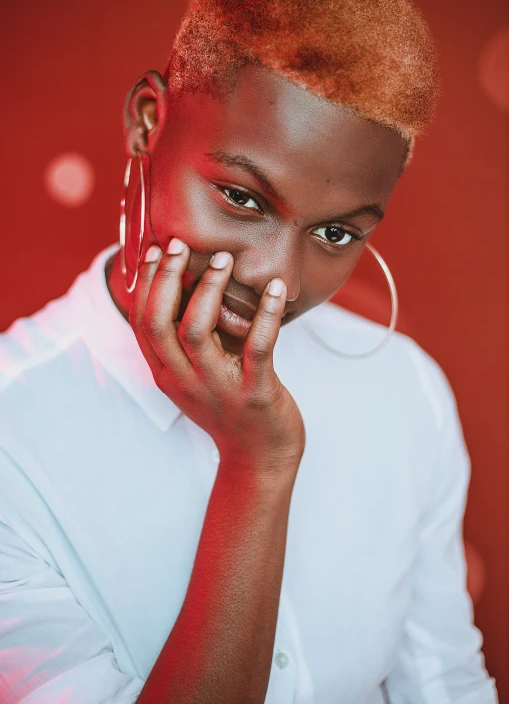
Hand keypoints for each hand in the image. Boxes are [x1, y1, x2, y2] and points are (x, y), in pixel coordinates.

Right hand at [129, 240, 305, 475]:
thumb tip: (187, 287)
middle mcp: (184, 381)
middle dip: (166, 278)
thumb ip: (187, 341)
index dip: (145, 283)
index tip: (157, 249)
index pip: (142, 323)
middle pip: (159, 322)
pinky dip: (265, 313)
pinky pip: (258, 347)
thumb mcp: (196, 376)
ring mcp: (217, 388)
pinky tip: (275, 288)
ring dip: (209, 289)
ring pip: (197, 330)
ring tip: (225, 259)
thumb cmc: (231, 407)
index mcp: (167, 374)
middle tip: (182, 244)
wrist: (260, 459)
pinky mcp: (254, 393)